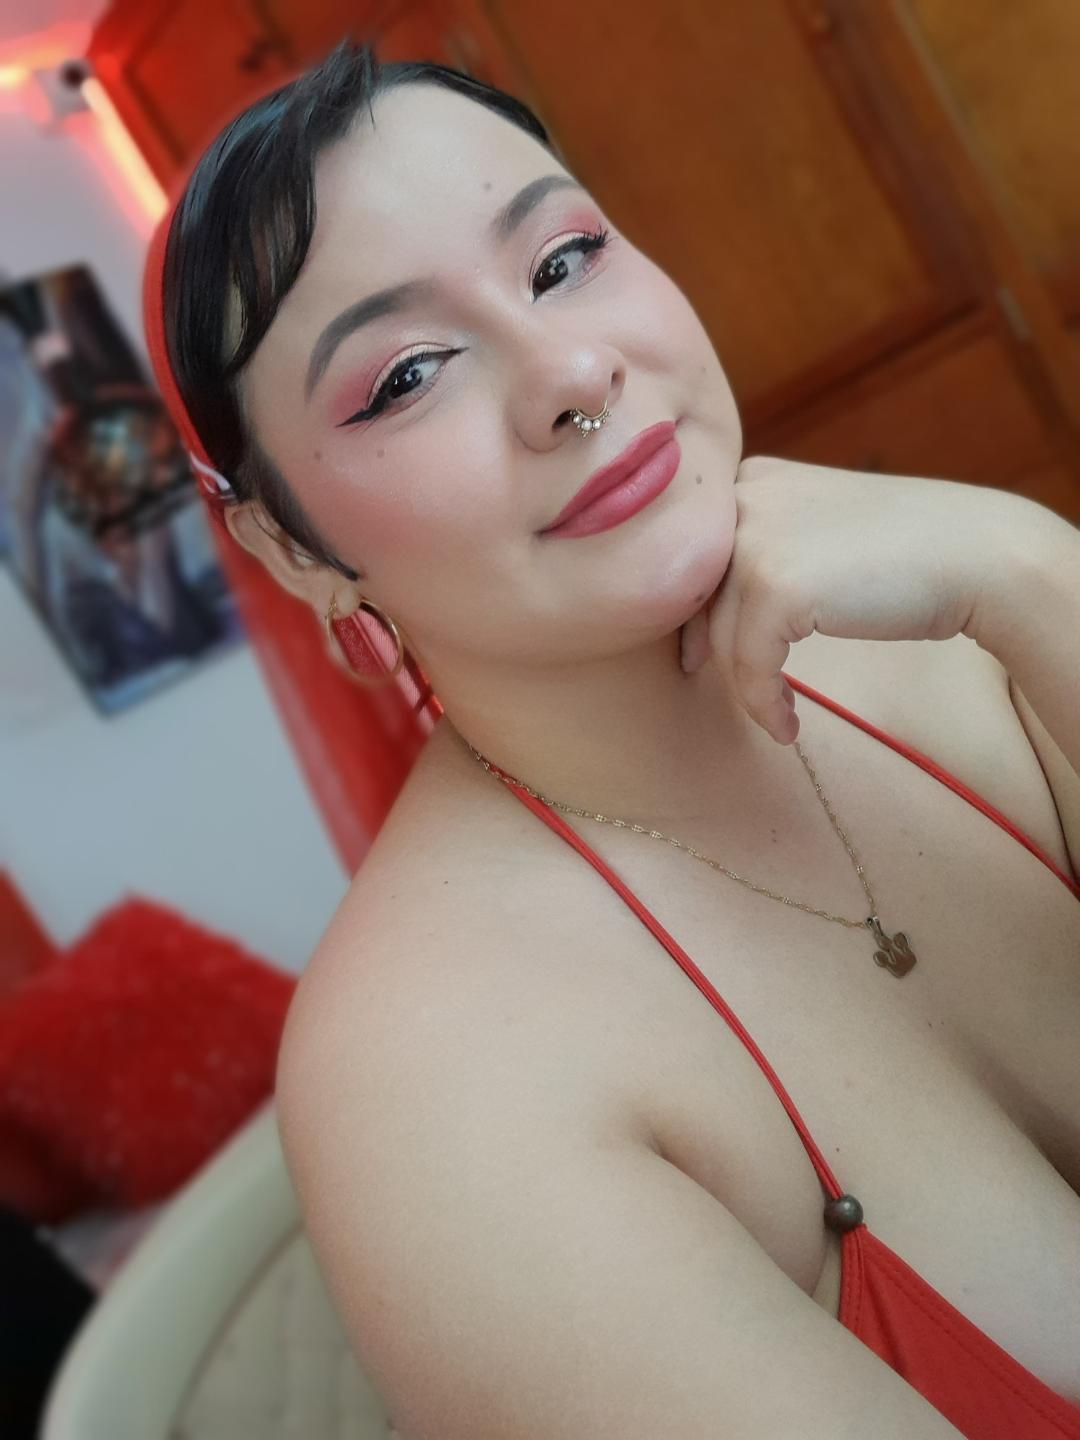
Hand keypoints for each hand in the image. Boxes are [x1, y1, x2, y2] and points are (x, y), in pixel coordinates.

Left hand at [679, 456, 1013, 743]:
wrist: (977, 555)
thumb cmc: (907, 554)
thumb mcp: (821, 530)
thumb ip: (768, 551)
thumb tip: (710, 616)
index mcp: (754, 479)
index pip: (698, 556)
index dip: (696, 612)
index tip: (702, 654)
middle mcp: (746, 499)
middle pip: (701, 596)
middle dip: (713, 650)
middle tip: (730, 688)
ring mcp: (756, 540)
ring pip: (723, 636)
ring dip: (748, 687)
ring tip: (779, 716)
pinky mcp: (775, 585)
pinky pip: (749, 664)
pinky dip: (764, 703)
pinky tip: (787, 724)